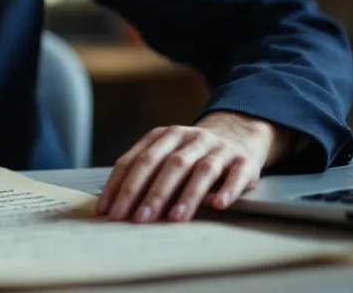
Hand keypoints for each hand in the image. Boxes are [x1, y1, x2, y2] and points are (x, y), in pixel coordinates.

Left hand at [95, 112, 296, 222]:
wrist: (238, 133)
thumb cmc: (192, 154)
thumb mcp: (166, 154)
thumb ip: (143, 173)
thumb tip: (113, 205)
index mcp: (164, 136)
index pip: (137, 160)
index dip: (121, 185)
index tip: (109, 210)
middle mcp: (190, 138)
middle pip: (167, 164)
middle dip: (149, 193)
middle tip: (136, 219)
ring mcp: (218, 148)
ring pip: (201, 170)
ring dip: (187, 195)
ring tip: (175, 218)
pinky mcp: (243, 161)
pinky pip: (236, 175)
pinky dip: (227, 190)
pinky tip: (218, 205)